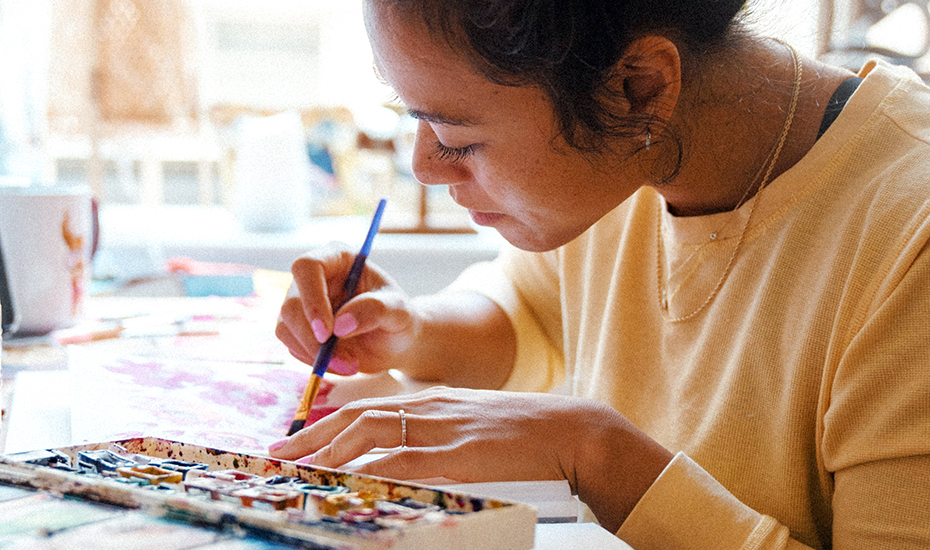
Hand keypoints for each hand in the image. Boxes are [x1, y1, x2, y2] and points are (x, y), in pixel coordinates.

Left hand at [268, 387, 673, 530]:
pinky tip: (347, 478)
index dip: (326, 422)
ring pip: (370, 432)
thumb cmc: (524, 431)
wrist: (569, 430)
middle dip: (311, 436)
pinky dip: (370, 468)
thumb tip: (402, 454)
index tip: (297, 439)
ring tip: (296, 467)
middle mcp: (428, 406)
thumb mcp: (472, 423)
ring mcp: (441, 427)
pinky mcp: (458, 452)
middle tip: (277, 454)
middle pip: (356, 415)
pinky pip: (404, 459)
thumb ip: (436, 432)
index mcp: (431, 399)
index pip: (366, 406)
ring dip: (327, 450)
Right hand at [275, 242, 419, 375]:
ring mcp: (302, 303)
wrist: (394, 341)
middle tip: (345, 362)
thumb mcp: (398, 311)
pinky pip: (292, 347)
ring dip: (315, 355)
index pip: (307, 267)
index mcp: (337, 258)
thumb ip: (375, 310)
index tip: (328, 331)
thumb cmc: (398, 317)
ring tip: (351, 365)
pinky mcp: (297, 328)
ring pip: (286, 328)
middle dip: (314, 340)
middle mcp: (313, 278)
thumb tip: (340, 325)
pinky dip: (315, 362)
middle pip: (292, 305)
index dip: (312, 298)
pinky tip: (342, 364)